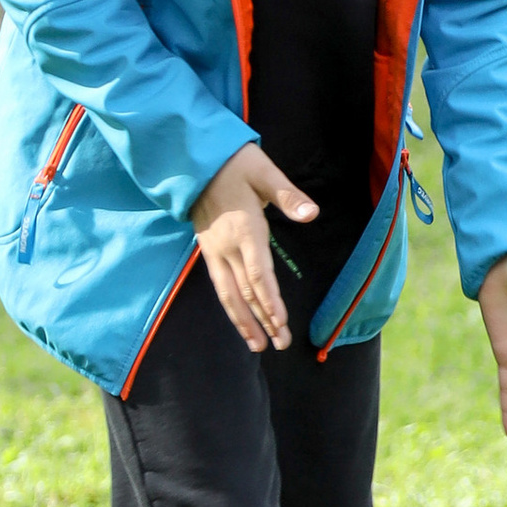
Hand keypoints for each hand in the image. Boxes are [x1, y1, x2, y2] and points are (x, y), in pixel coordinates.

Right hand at [190, 142, 317, 352]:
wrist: (194, 160)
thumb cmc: (234, 164)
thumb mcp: (264, 172)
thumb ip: (288, 196)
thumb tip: (312, 214)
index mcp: (244, 230)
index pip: (258, 274)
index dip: (270, 301)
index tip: (280, 323)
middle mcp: (227, 246)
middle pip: (246, 292)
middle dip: (263, 320)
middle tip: (279, 344)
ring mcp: (214, 251)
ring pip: (229, 295)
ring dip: (244, 322)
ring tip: (259, 346)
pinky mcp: (207, 251)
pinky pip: (220, 286)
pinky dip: (231, 308)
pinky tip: (240, 321)